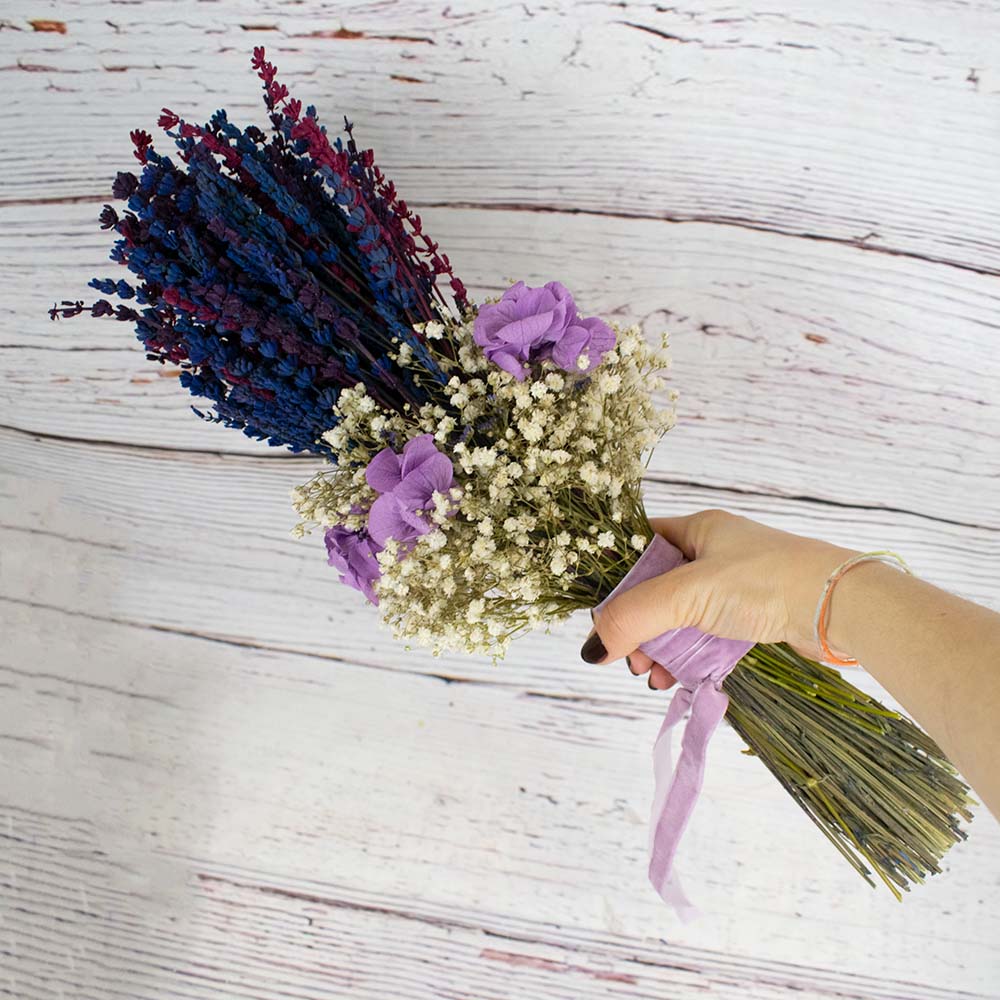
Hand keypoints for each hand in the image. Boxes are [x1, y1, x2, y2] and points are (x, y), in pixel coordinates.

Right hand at [580, 509, 858, 687]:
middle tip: (626, 657)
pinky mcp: (751, 618)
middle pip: (655, 590)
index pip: (638, 547)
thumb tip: (591, 648)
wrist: (840, 608)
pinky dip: (686, 657)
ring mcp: (733, 587)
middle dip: (635, 626)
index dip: (615, 579)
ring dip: (659, 647)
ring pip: (678, 619)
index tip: (598, 615)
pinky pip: (704, 637)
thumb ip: (634, 617)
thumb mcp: (688, 594)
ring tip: (650, 675)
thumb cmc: (766, 582)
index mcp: (697, 529)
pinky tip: (674, 679)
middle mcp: (713, 554)